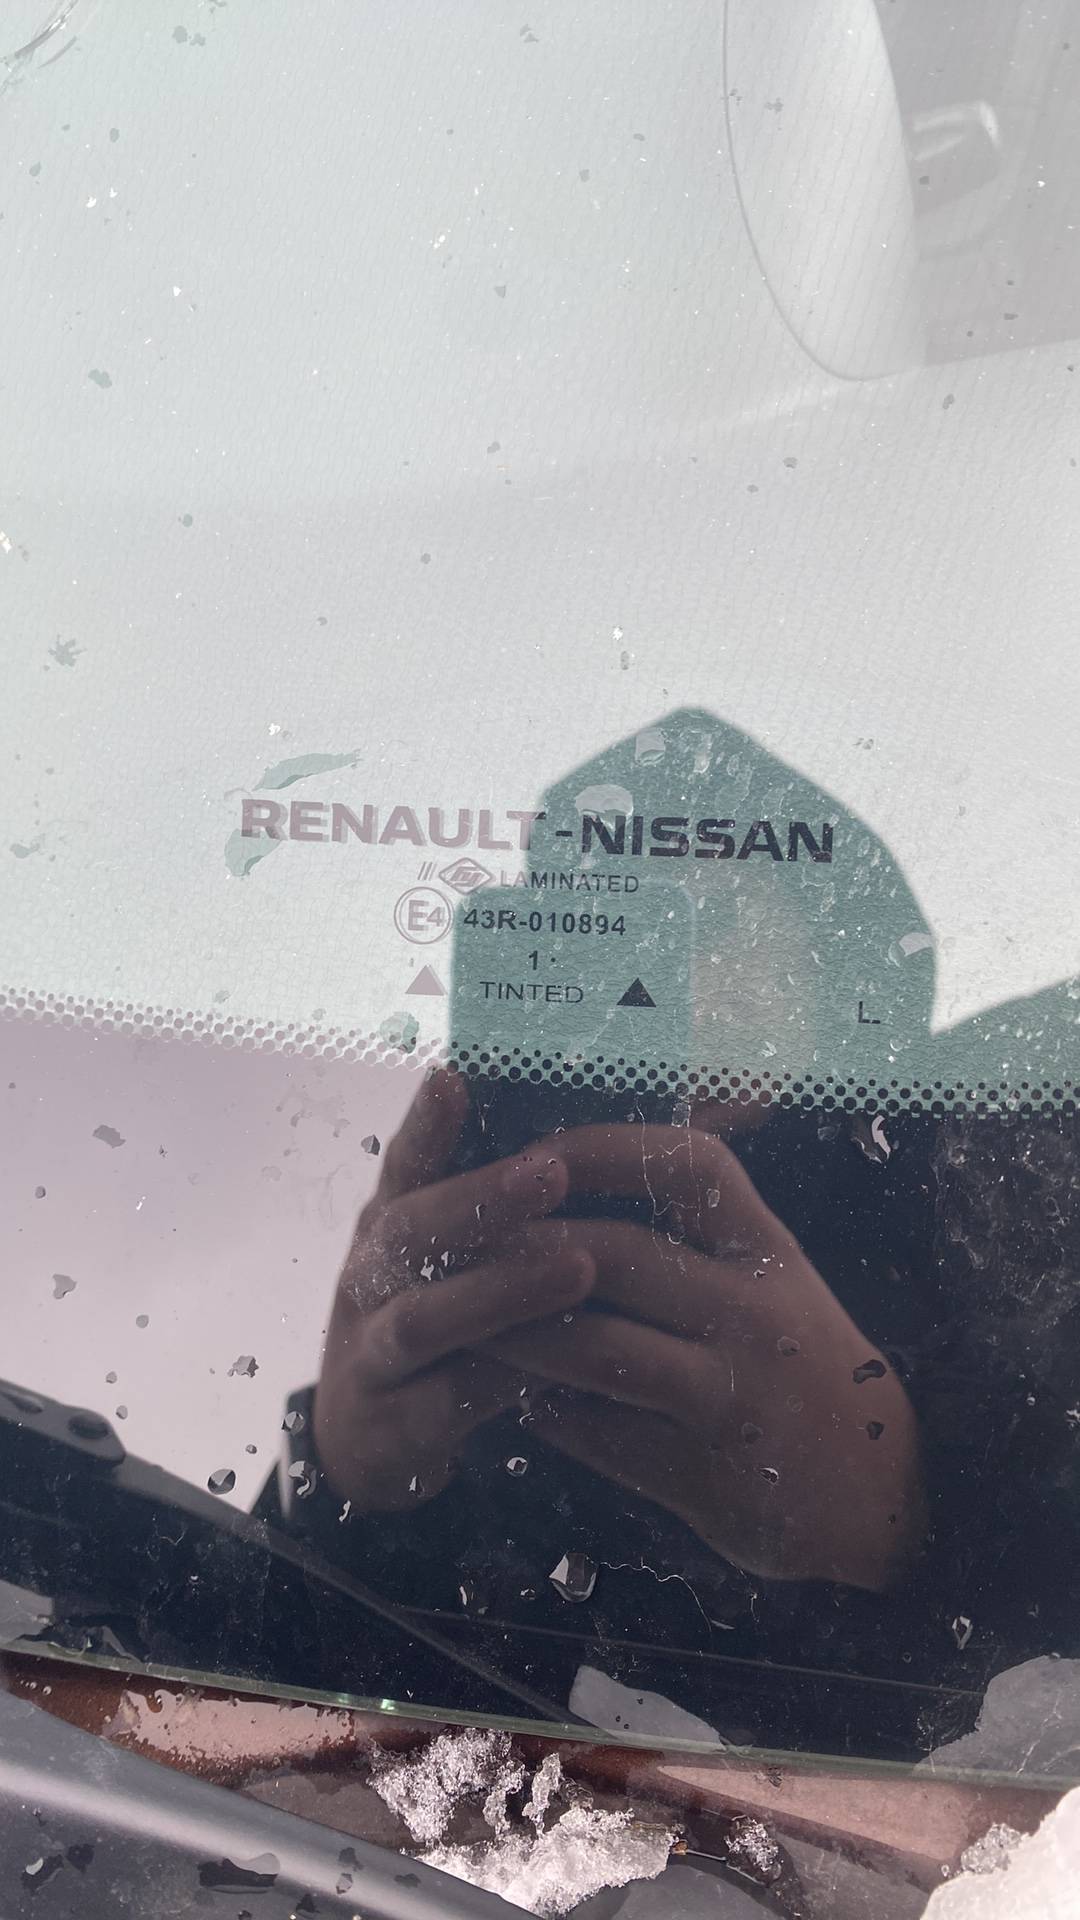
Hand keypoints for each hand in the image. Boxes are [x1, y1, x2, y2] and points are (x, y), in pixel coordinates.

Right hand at [312, 1071, 592, 1511]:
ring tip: (578, 1267)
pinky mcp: (392, 1422)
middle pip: (411, 1230)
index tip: (453, 1077)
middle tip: (553, 1171)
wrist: (369, 1436)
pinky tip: (563, 1370)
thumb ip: (502, 1199)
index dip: (425, 1122)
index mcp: (391, 1222)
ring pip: (425, 1317)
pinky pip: (447, 1401)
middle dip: (480, 1199)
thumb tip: (608, 1128)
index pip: (404, 1161)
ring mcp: (372, 1350)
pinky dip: (503, 1383)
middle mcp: (370, 1277)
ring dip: (500, 1291)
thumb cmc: (437, 1314)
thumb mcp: (448, 1253)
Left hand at [481, 1118, 925, 1590]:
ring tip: (465, 1324)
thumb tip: (575, 1181)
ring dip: (517, 1336)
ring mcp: (732, 1393)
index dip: (605, 1147)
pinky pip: (603, 1434)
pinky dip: (549, 1414)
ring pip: (598, 1348)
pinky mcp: (707, 1472)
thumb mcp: (772, 1285)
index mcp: (769, 1251)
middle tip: (455, 1241)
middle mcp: (756, 1311)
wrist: (878, 1499)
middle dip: (523, 1245)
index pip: (689, 1164)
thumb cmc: (804, 1371)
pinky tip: (518, 1402)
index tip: (539, 1150)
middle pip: (619, 1253)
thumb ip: (698, 1239)